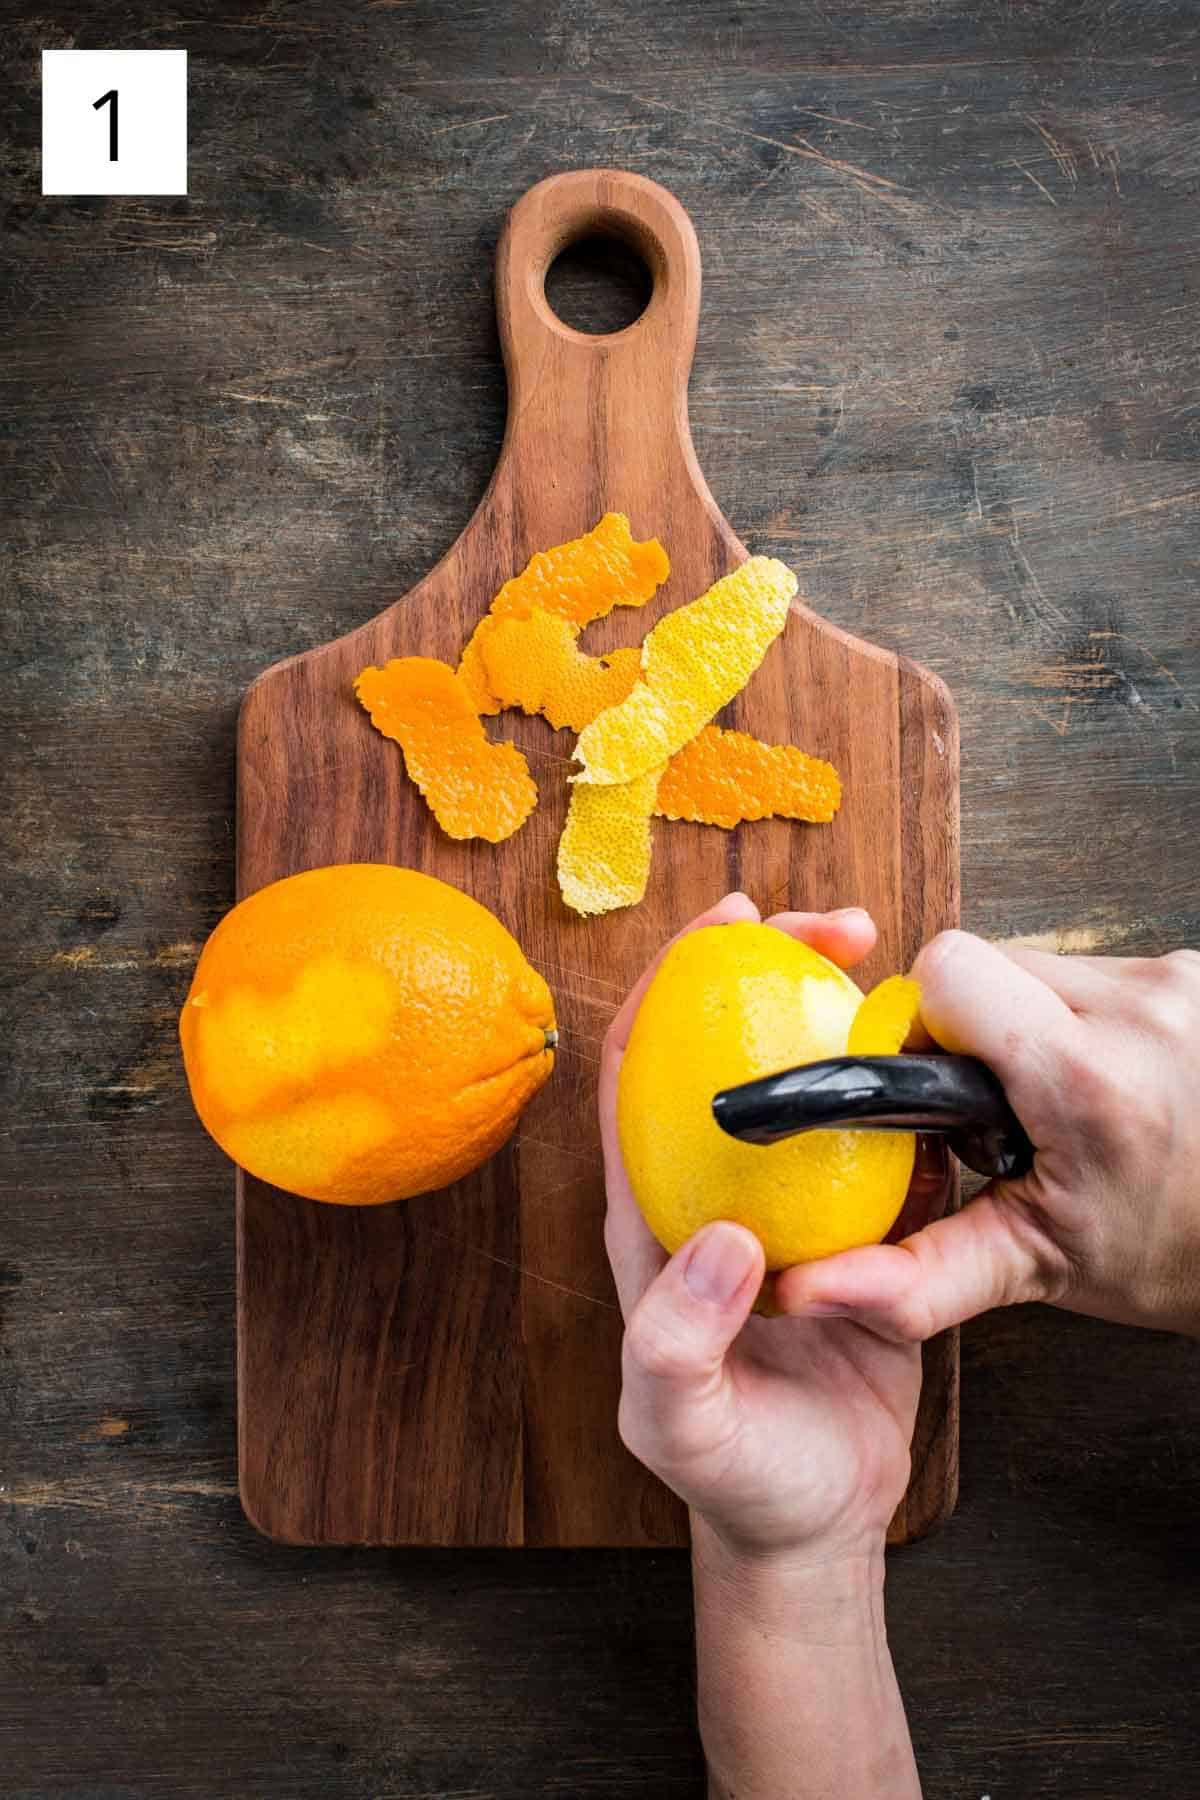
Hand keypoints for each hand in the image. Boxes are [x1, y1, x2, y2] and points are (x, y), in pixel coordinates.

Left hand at [600, 893, 922, 1567]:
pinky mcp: (862, 1231)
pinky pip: (889, 1145)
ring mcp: (792, 1204)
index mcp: (653, 1212)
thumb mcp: (676, 1418)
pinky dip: (912, 1099)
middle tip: (843, 926)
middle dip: (775, 966)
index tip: (726, 925)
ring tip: (902, 974)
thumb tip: (724, 1238)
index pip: (643, 1068)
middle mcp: (717, 1188)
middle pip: (733, 1046)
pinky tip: (944, 1070)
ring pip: (816, 1082)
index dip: (672, 983)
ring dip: (852, 1016)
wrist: (812, 1522)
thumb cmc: (729, 1474)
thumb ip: (677, 1336)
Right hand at [777, 929, 1199, 1340]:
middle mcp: (1142, 1009)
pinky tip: (1109, 1078)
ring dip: (1035, 1020)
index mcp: (1087, 1078)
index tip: (940, 1083)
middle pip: (989, 959)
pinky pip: (1101, 967)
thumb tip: (808, 1291)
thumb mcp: (1037, 1267)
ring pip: (1044, 960)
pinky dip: (1089, 1016)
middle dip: (977, 1027)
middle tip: (1005, 1106)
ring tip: (1061, 1097)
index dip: (922, 1020)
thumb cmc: (1172, 1258)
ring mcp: (1182, 980)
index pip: (949, 969)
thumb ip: (916, 1278)